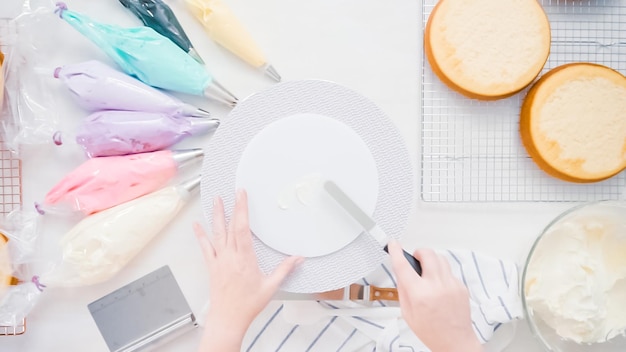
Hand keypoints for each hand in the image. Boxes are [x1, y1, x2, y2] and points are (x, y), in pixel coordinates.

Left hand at [195, 190, 302, 351]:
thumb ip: (285, 270)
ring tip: (216, 201)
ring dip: (216, 216)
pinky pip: (205, 247)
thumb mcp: (271, 286)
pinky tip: (197, 226)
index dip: (242, 210)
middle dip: (232, 208)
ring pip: (217, 233)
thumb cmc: (247, 305)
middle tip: (232, 193)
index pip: (243, 228)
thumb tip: (298, 258)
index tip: (242, 196)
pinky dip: (201, 235)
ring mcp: (219, 260)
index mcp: (245, 259)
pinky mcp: (212, 266)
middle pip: (230, 227)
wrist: (228, 318)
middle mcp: (230, 256)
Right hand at [388, 241, 481, 351]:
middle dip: (418, 252)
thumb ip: (403, 290)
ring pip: (440, 258)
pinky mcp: (461, 286)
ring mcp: (451, 285)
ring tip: (427, 271)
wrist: (455, 341)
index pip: (404, 266)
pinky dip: (441, 273)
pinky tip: (439, 286)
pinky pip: (449, 271)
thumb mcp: (408, 313)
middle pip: (427, 253)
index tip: (393, 244)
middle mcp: (436, 286)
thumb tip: (401, 273)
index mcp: (420, 294)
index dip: (396, 252)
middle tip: (415, 258)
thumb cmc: (432, 331)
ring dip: (431, 260)